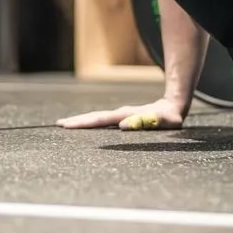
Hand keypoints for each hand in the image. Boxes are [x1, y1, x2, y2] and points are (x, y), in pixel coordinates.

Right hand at [56, 97, 183, 130]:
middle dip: (77, 121)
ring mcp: (120, 116)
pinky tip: (86, 127)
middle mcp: (120, 114)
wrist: (173, 106)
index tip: (68, 125)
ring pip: (97, 118)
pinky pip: (103, 121)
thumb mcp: (161, 121)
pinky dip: (91, 123)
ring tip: (66, 125)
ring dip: (82, 121)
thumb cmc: (170, 117)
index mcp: (125, 116)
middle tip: (59, 125)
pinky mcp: (123, 119)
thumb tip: (122, 126)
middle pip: (94, 117)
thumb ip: (144, 122)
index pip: (100, 120)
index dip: (84, 123)